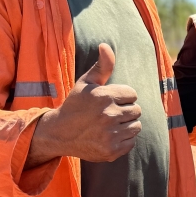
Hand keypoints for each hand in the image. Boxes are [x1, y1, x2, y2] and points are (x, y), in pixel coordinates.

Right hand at [32, 44, 141, 162]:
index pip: (132, 94)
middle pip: (136, 110)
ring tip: (109, 125)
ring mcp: (110, 135)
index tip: (108, 101)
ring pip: (136, 126)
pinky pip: (131, 141)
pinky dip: (123, 140)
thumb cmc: (76, 105)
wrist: (58, 134)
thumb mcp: (86, 83)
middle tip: (107, 114)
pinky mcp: (112, 150)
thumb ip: (102, 65)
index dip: (122, 97)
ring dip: (126, 125)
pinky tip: (108, 136)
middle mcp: (108, 115)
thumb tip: (106, 45)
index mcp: (104, 96)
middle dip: (125, 111)